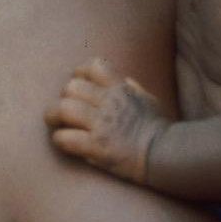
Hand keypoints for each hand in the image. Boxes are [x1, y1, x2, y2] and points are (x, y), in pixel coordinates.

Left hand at [44, 58, 169, 184]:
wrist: (168, 155)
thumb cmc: (159, 129)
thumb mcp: (149, 101)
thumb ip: (133, 89)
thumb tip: (123, 80)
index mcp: (121, 89)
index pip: (93, 66)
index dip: (79, 73)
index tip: (77, 85)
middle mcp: (109, 103)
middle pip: (71, 87)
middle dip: (62, 97)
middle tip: (61, 110)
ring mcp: (102, 124)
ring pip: (62, 109)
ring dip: (52, 116)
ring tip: (54, 123)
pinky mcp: (97, 147)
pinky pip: (65, 138)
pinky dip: (59, 139)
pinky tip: (63, 142)